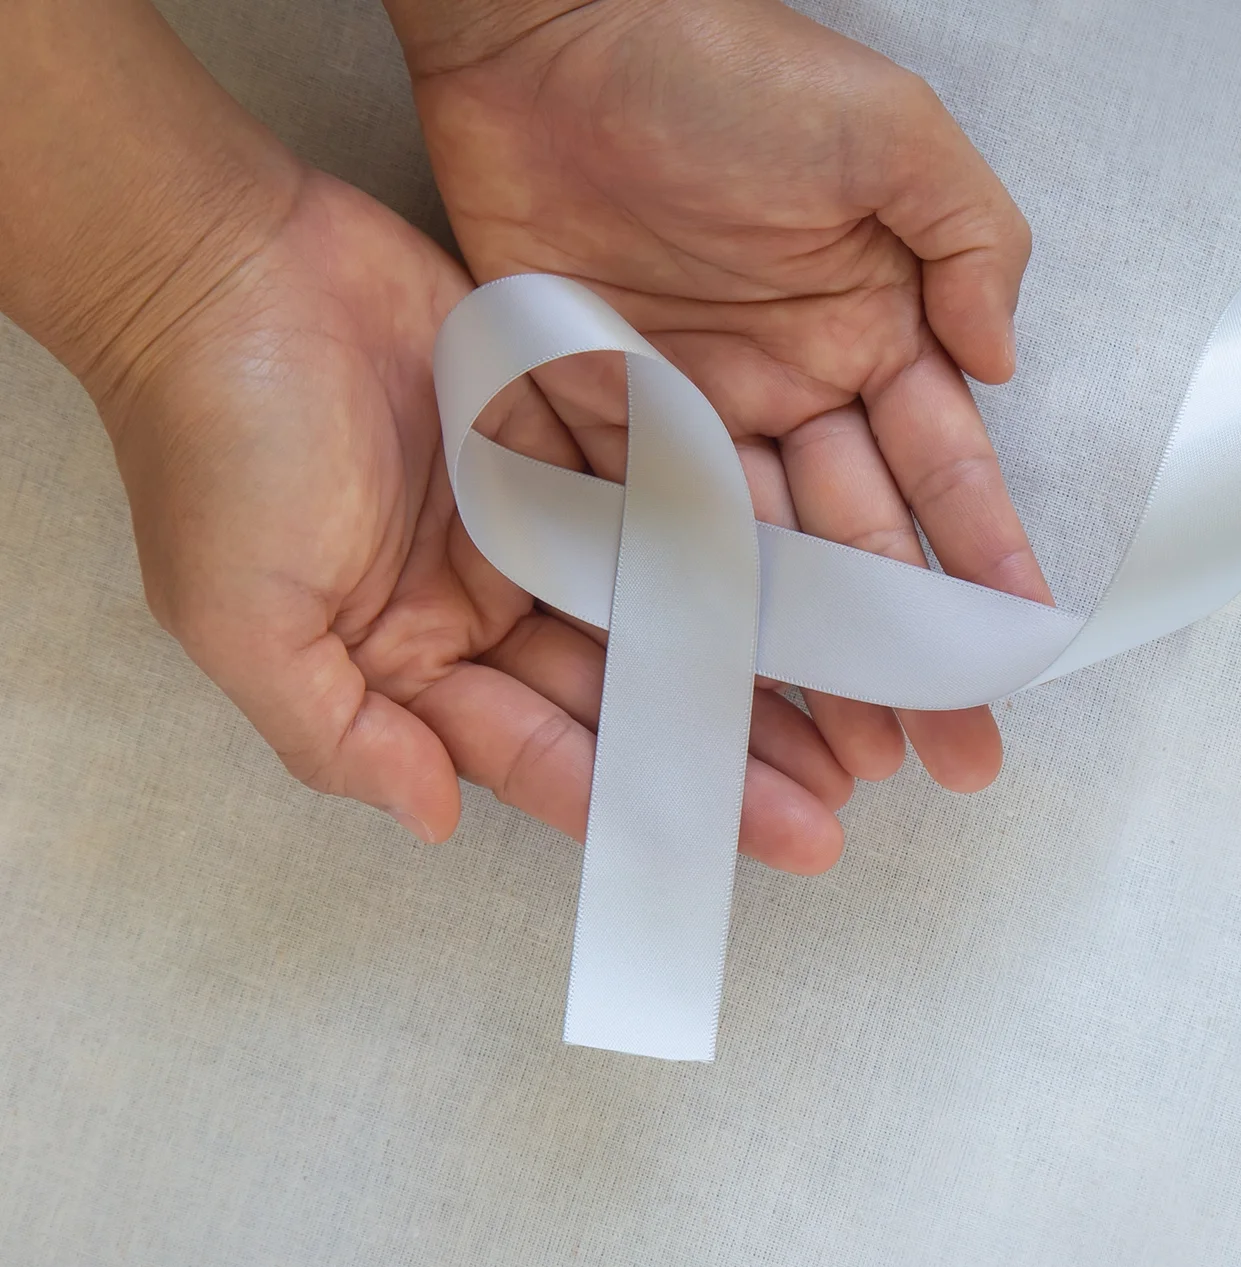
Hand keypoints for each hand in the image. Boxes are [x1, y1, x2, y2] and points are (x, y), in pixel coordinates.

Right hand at [92, 169, 855, 870]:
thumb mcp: (242, 619)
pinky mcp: (574, 432)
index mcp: (413, 663)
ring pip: (665, 609)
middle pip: (630, 697)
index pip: (550, 756)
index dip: (648, 811)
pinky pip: (672, 499)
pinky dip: (737, 543)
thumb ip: (338, 732)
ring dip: (751, 664)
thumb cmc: (210, 443)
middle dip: (727, 756)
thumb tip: (433, 818)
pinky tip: (816, 587)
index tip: (749, 853)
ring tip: (852, 720)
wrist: (218, 261)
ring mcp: (538, 516)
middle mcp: (488, 604)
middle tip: (835, 808)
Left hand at [389, 0, 1049, 792]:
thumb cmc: (724, 60)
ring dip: (802, 658)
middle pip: (859, 545)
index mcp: (875, 327)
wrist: (548, 24)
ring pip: (759, 561)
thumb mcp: (887, 130)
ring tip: (841, 755)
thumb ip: (970, 241)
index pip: (942, 471)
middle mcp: (794, 385)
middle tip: (941, 754)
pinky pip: (643, 527)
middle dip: (904, 653)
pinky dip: (675, 604)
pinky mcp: (594, 411)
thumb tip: (1005, 365)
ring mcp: (695, 408)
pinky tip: (711, 678)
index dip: (979, 564)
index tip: (1009, 651)